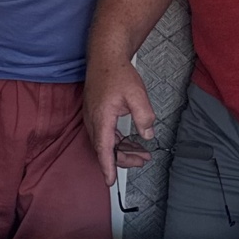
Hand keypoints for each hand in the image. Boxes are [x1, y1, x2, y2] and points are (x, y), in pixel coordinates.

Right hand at [84, 58, 155, 184]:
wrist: (104, 57)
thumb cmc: (117, 73)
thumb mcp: (137, 95)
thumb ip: (144, 117)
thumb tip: (146, 135)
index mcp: (101, 118)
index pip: (104, 150)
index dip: (108, 167)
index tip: (110, 181)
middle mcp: (93, 120)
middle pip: (105, 149)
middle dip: (123, 159)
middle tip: (143, 161)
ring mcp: (92, 117)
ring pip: (105, 143)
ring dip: (121, 150)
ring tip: (141, 154)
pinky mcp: (95, 114)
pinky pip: (104, 134)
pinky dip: (117, 141)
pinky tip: (128, 141)